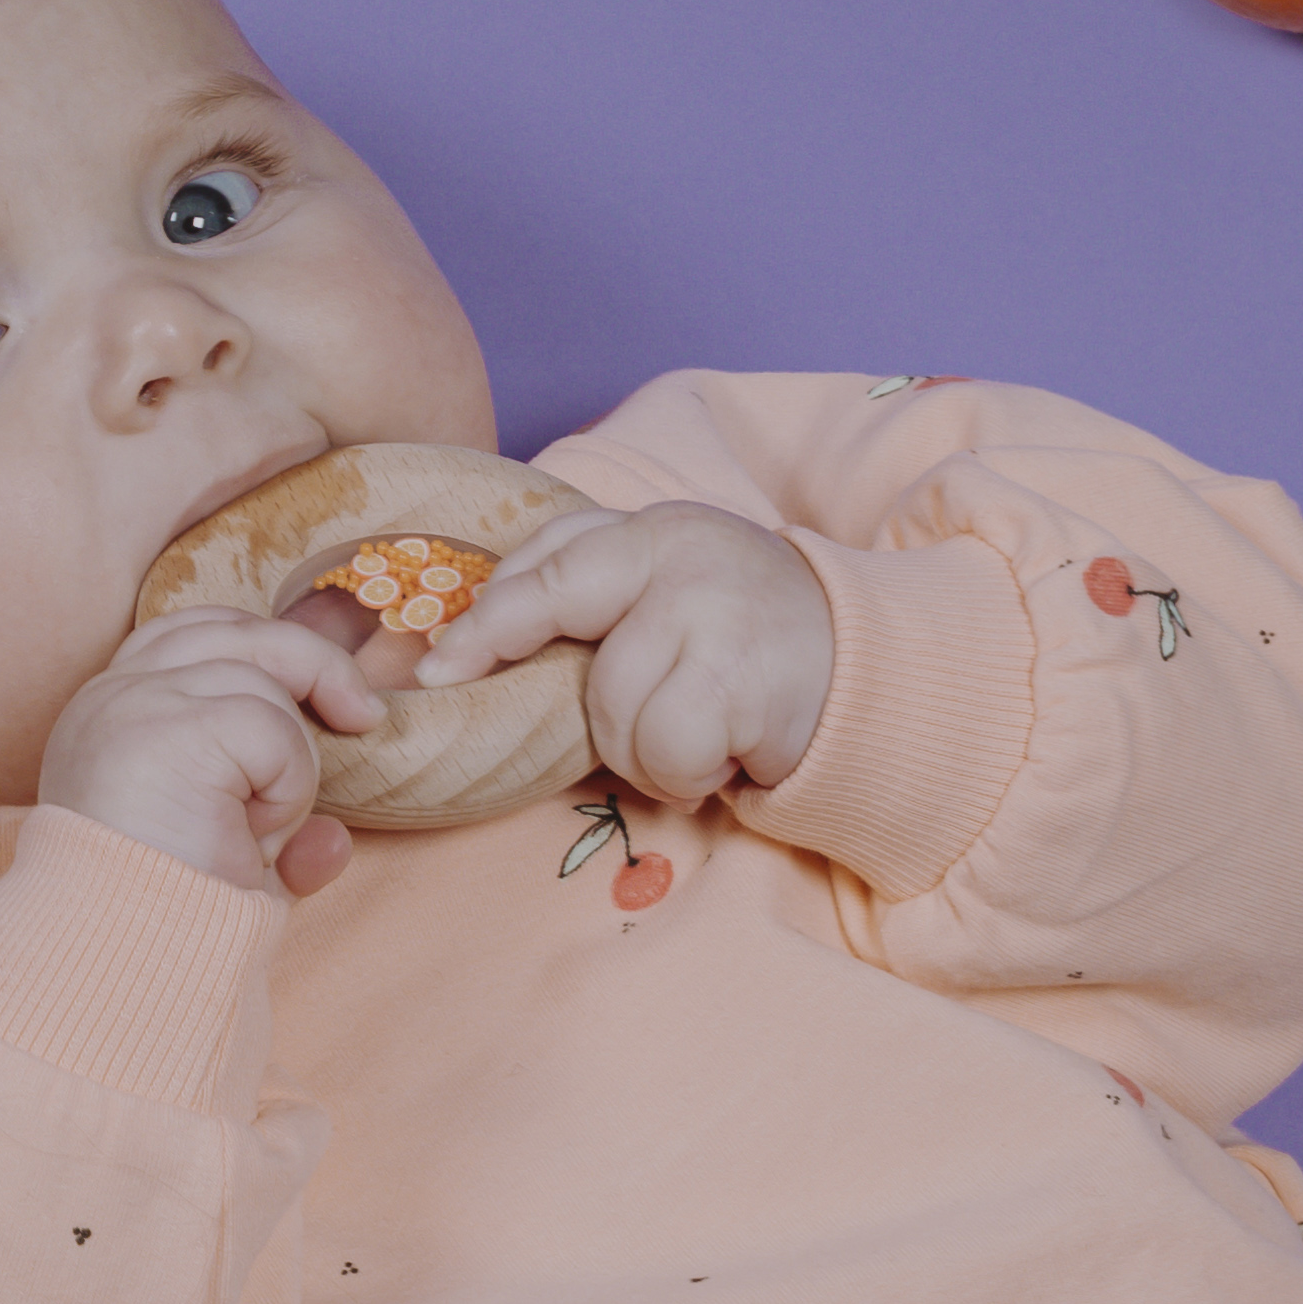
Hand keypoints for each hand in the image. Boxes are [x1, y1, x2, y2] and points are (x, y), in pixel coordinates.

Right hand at [35, 608, 364, 902]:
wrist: (125, 963)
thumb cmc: (163, 921)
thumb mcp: (226, 861)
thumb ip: (273, 835)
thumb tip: (333, 843)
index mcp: (108, 713)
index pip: (194, 631)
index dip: (266, 648)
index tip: (323, 699)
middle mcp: (108, 696)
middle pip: (238, 631)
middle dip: (315, 668)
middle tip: (363, 719)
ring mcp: (131, 705)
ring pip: (265, 681)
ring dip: (290, 762)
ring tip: (256, 829)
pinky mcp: (166, 731)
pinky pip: (271, 728)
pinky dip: (285, 786)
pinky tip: (252, 832)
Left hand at [418, 502, 833, 804]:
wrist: (867, 673)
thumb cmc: (744, 643)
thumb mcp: (669, 594)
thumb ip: (590, 595)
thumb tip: (466, 645)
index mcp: (652, 529)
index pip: (547, 559)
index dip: (486, 616)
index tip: (435, 666)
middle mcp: (680, 552)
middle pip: (557, 612)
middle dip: (527, 666)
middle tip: (519, 709)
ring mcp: (711, 609)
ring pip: (609, 709)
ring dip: (641, 750)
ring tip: (691, 732)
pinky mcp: (740, 676)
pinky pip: (661, 751)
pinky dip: (684, 774)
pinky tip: (722, 754)